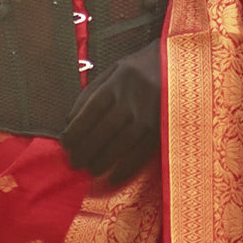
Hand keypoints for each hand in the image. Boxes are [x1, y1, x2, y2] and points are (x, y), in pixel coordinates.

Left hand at [60, 39, 160, 185]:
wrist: (176, 65)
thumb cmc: (139, 69)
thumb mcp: (113, 70)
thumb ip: (92, 92)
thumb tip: (70, 119)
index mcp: (115, 85)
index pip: (89, 111)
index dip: (76, 130)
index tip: (65, 144)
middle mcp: (129, 102)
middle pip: (102, 131)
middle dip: (85, 150)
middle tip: (75, 163)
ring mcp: (146, 118)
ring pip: (119, 145)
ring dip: (102, 161)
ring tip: (91, 170)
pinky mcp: (160, 130)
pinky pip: (141, 154)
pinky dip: (126, 168)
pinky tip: (114, 177)